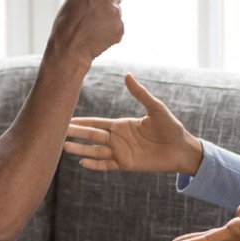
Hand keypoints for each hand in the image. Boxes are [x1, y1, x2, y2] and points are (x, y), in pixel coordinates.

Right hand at [47, 0, 155, 68]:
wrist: (68, 46)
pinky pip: (117, 29)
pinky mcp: (120, 29)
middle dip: (108, 4)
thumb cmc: (67, 23)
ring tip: (90, 29)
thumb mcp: (73, 0)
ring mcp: (115, 14)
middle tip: (92, 16)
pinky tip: (97, 37)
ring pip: (115, 15)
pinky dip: (109, 34)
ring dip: (106, 21)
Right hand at [64, 73, 203, 174]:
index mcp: (122, 125)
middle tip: (57, 130)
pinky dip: (95, 164)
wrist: (182, 149)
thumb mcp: (155, 108)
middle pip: (91, 136)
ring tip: (64, 147)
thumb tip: (127, 75)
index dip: (81, 121)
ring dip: (80, 149)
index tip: (66, 118)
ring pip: (95, 151)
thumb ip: (140, 94)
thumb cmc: (171, 127)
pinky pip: (106, 165)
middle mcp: (118, 139)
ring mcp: (121, 152)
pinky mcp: (126, 164)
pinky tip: (82, 163)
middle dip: (75, 133)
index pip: (96, 123)